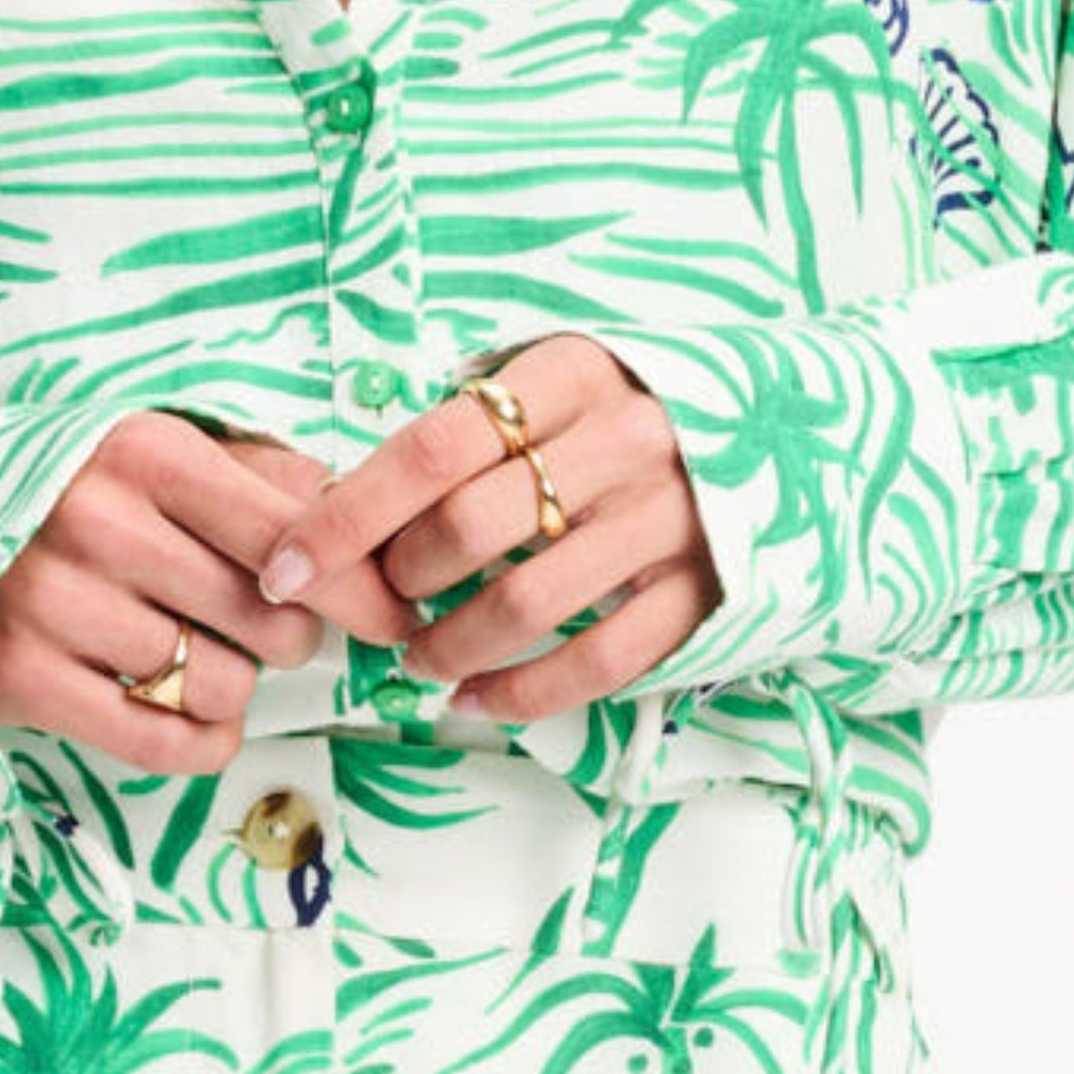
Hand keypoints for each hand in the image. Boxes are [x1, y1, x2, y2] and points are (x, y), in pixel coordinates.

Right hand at [0, 407, 413, 782]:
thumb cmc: (69, 491)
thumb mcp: (158, 454)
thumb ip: (264, 481)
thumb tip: (372, 524)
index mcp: (144, 452)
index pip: (294, 535)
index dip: (359, 588)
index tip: (390, 617)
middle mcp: (96, 522)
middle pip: (271, 621)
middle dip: (285, 636)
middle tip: (254, 625)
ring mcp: (51, 603)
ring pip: (221, 687)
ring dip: (231, 688)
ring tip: (193, 656)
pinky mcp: (19, 679)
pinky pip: (165, 744)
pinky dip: (201, 741)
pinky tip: (189, 712)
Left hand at [251, 331, 721, 726]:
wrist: (789, 429)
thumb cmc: (621, 411)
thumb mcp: (549, 385)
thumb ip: (463, 429)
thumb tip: (333, 504)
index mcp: (571, 374)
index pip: (430, 449)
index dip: (345, 517)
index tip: (284, 568)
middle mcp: (627, 439)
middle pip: (472, 527)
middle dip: (399, 581)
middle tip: (379, 601)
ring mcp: (672, 518)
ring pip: (528, 603)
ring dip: (449, 645)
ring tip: (416, 657)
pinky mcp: (705, 590)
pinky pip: (601, 661)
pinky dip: (524, 694)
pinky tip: (474, 700)